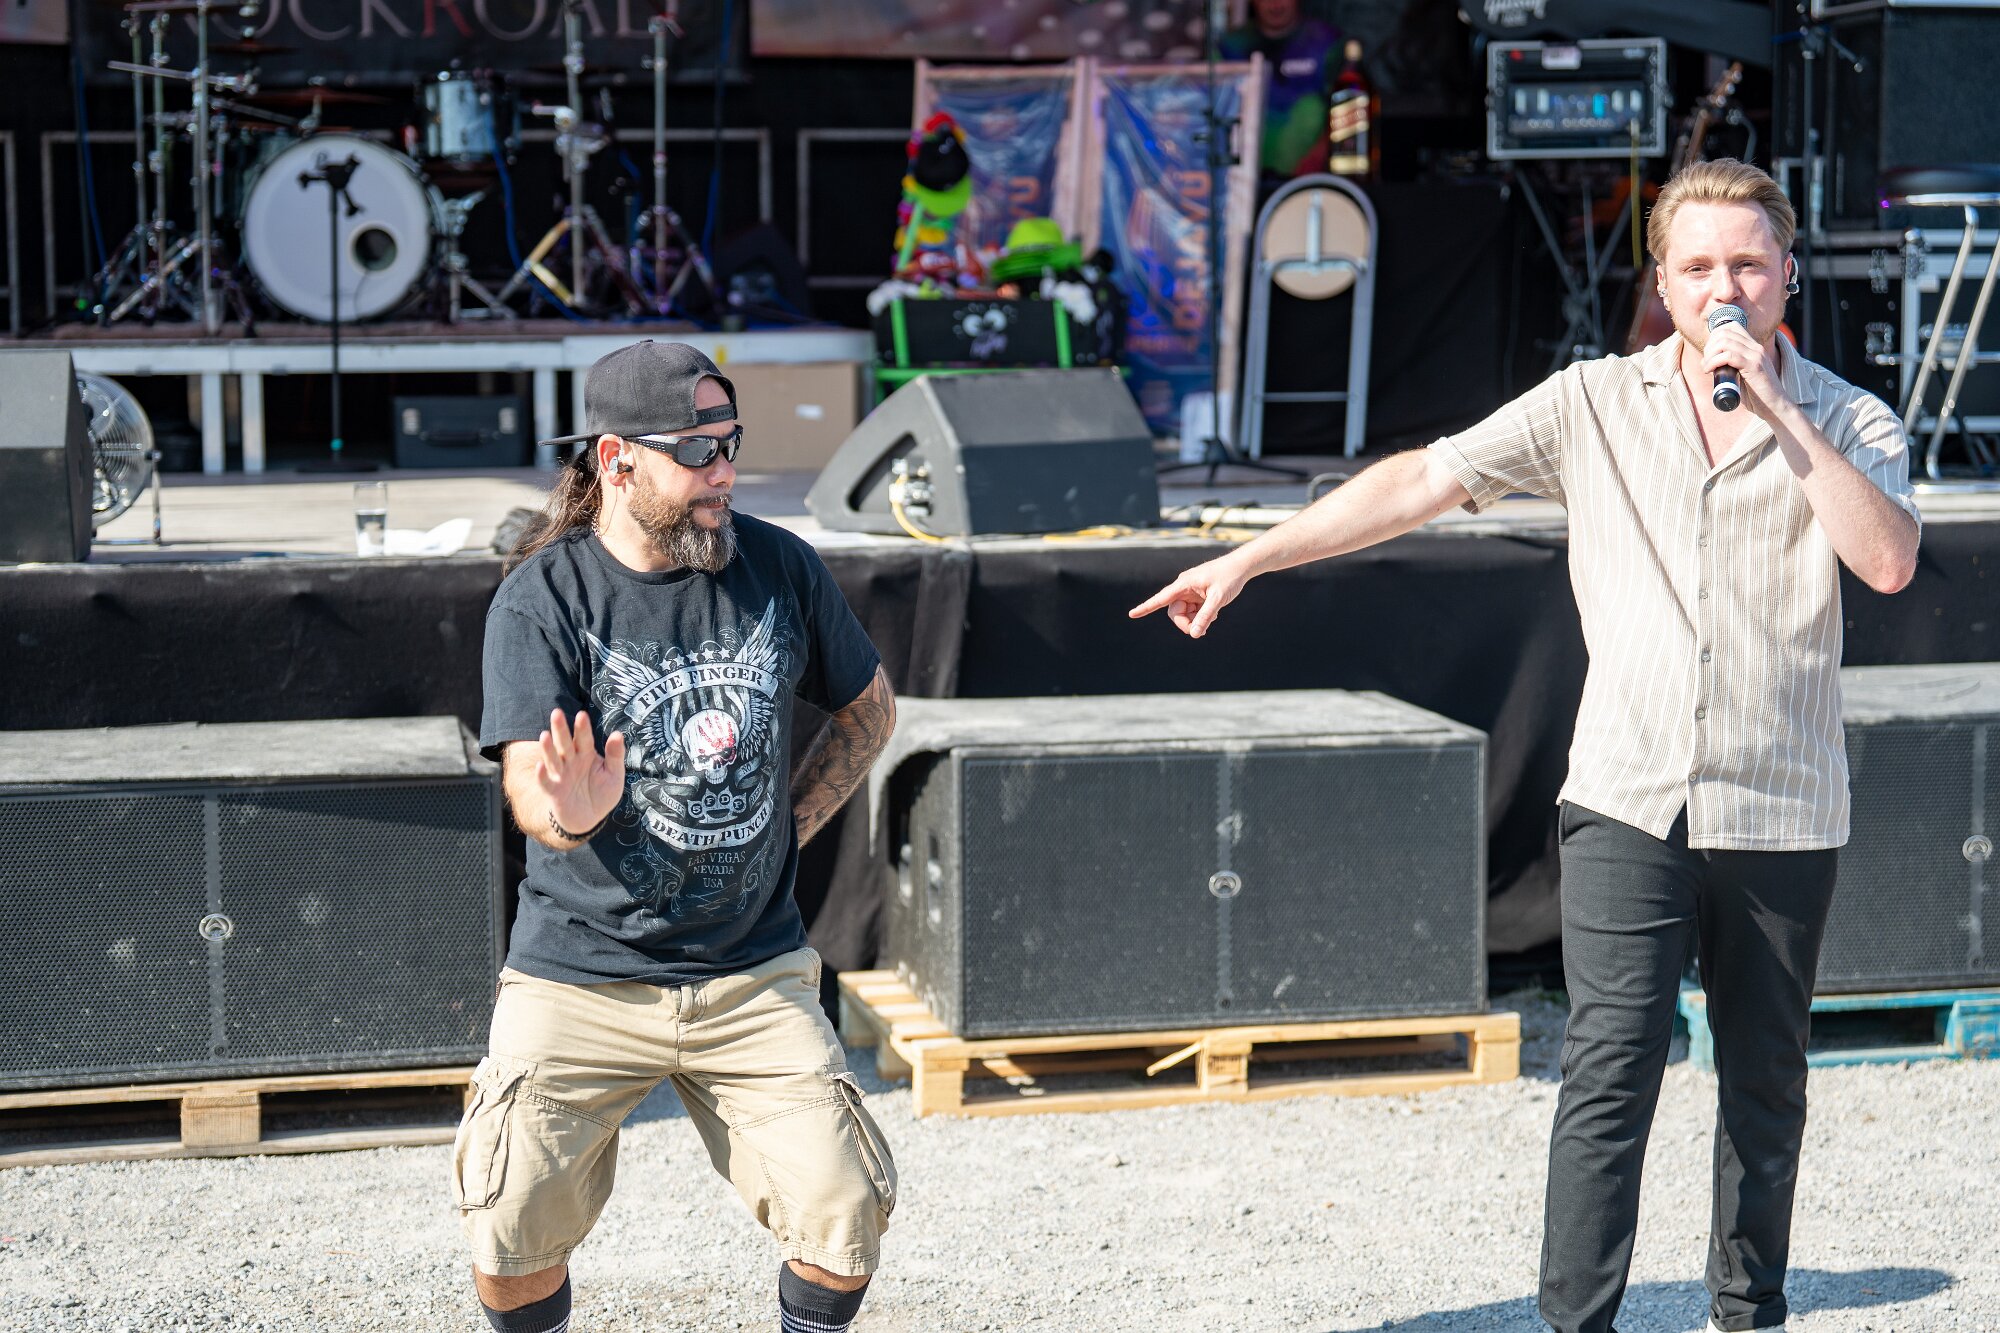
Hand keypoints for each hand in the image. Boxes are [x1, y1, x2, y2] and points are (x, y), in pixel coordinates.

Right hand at [536, 708, 626, 836]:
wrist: (589, 818)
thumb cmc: (602, 793)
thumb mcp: (614, 775)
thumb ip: (615, 755)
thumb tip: (618, 734)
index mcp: (586, 754)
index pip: (584, 739)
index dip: (582, 728)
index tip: (582, 715)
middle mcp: (571, 762)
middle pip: (565, 743)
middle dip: (561, 729)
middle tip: (557, 713)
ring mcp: (560, 775)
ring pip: (553, 759)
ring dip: (548, 749)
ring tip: (545, 735)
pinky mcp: (554, 792)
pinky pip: (546, 782)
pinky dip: (542, 775)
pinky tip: (540, 766)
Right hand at [1128, 555, 1249, 638]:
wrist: (1241, 566)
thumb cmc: (1229, 578)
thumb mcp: (1218, 599)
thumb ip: (1205, 616)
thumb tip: (1194, 634)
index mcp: (1184, 584)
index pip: (1161, 598)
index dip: (1146, 608)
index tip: (1132, 614)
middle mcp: (1183, 588)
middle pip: (1175, 612)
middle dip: (1186, 623)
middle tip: (1201, 631)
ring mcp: (1190, 592)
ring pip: (1184, 613)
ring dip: (1196, 620)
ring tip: (1213, 616)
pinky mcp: (1197, 596)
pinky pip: (1193, 611)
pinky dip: (1202, 616)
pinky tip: (1214, 612)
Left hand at [1702, 320, 1786, 417]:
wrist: (1775, 406)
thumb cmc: (1756, 394)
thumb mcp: (1741, 375)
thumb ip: (1729, 366)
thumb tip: (1706, 363)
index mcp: (1753, 347)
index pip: (1732, 327)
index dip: (1714, 336)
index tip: (1708, 353)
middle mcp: (1756, 347)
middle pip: (1725, 333)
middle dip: (1709, 346)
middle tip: (1705, 362)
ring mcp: (1756, 355)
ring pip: (1725, 342)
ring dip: (1709, 354)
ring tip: (1706, 367)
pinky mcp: (1754, 366)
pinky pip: (1729, 356)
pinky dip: (1714, 362)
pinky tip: (1710, 371)